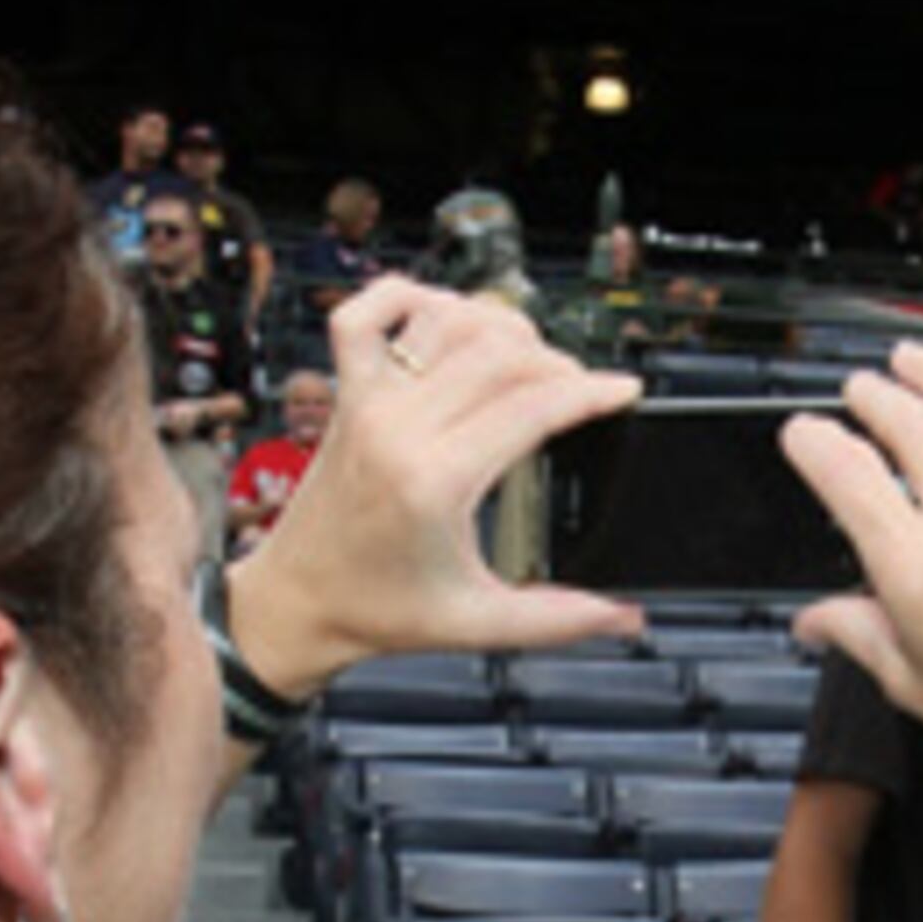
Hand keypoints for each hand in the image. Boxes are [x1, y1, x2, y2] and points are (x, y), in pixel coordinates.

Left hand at [225, 277, 642, 687]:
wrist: (298, 603)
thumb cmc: (376, 609)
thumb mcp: (478, 624)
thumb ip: (560, 619)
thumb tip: (625, 617)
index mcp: (434, 481)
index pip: (531, 405)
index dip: (590, 392)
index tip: (620, 392)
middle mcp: (397, 428)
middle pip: (497, 352)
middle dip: (556, 360)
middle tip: (579, 387)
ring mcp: (367, 403)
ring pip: (444, 319)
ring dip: (497, 323)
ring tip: (526, 356)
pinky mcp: (347, 395)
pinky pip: (363, 315)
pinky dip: (405, 298)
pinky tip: (442, 315)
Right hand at [778, 343, 922, 817]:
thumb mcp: (911, 681)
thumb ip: (856, 633)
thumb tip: (814, 622)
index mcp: (921, 573)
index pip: (846, 471)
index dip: (813, 440)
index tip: (805, 433)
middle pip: (911, 418)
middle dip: (875, 394)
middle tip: (865, 390)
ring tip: (920, 363)